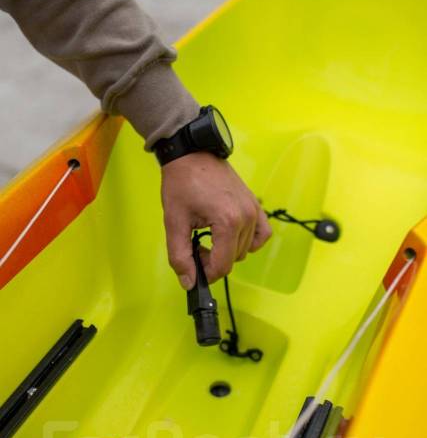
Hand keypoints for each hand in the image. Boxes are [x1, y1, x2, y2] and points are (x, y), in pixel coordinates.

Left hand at [161, 152, 271, 289]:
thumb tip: (189, 283)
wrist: (191, 154)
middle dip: (214, 260)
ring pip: (245, 250)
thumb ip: (180, 256)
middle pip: (233, 260)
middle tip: (196, 244)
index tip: (193, 263)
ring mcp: (254, 210)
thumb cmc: (181, 183)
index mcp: (227, 222)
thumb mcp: (174, 222)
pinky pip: (262, 235)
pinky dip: (250, 242)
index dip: (206, 273)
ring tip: (209, 236)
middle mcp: (246, 217)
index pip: (222, 266)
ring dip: (227, 251)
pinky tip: (232, 236)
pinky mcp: (256, 205)